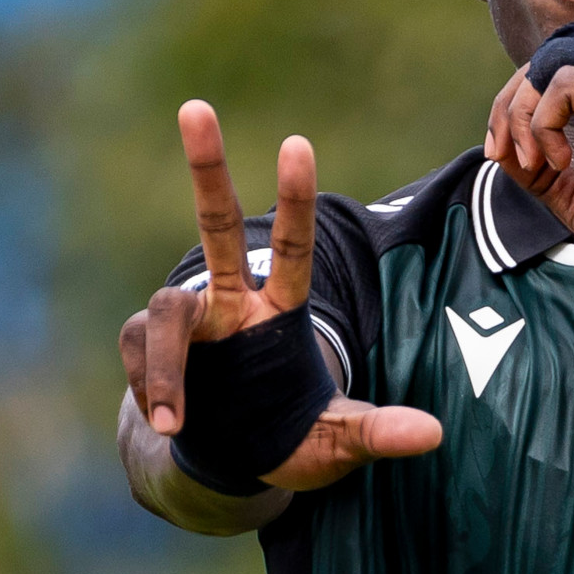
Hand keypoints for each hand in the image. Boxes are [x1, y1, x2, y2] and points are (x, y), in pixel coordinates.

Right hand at [118, 102, 440, 491]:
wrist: (230, 467)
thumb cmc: (290, 438)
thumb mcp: (338, 443)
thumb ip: (376, 433)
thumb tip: (432, 433)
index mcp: (281, 310)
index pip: (293, 249)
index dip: (296, 200)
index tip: (297, 143)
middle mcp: (231, 303)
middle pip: (218, 225)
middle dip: (206, 167)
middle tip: (196, 105)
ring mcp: (188, 324)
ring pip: (166, 310)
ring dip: (165, 365)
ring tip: (174, 418)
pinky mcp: (146, 348)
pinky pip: (141, 357)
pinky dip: (152, 390)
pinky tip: (169, 422)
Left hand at [485, 0, 573, 322]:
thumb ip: (546, 164)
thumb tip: (505, 148)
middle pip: (563, 44)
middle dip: (513, 94)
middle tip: (503, 152)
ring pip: (559, 60)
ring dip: (522, 111)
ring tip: (528, 162)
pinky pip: (567, 86)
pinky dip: (539, 121)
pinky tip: (547, 160)